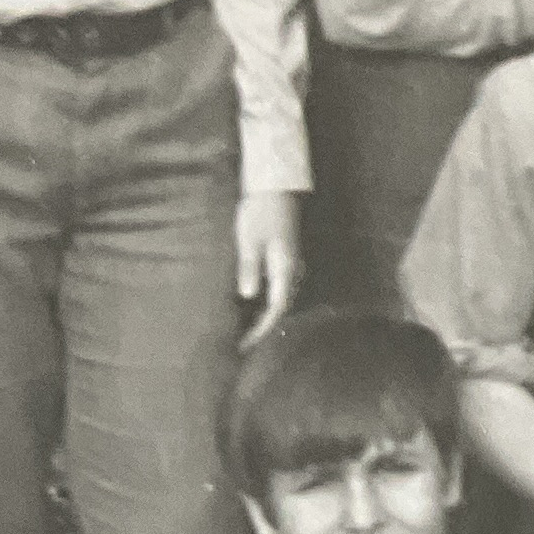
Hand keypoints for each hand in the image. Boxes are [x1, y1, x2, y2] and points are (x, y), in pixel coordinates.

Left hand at [234, 190, 300, 345]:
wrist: (274, 188)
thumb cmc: (260, 213)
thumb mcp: (249, 241)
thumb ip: (250, 269)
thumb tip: (247, 297)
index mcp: (285, 269)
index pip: (276, 309)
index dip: (261, 330)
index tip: (244, 345)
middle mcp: (292, 271)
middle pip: (281, 308)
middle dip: (262, 327)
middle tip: (241, 343)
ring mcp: (288, 264)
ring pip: (279, 298)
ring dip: (263, 315)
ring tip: (243, 328)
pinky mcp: (282, 258)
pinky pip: (276, 287)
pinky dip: (263, 301)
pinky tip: (249, 304)